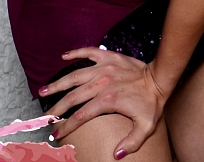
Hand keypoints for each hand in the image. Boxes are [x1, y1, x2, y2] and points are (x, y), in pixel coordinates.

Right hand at [41, 47, 167, 155]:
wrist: (160, 77)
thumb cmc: (152, 102)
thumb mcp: (146, 126)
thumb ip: (131, 142)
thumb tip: (116, 155)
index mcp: (108, 100)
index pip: (81, 116)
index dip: (67, 127)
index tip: (57, 134)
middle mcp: (102, 83)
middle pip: (72, 97)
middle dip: (56, 109)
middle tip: (43, 117)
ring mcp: (104, 68)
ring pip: (74, 75)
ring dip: (57, 84)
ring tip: (43, 91)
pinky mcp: (109, 57)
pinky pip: (89, 52)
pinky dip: (76, 53)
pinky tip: (63, 56)